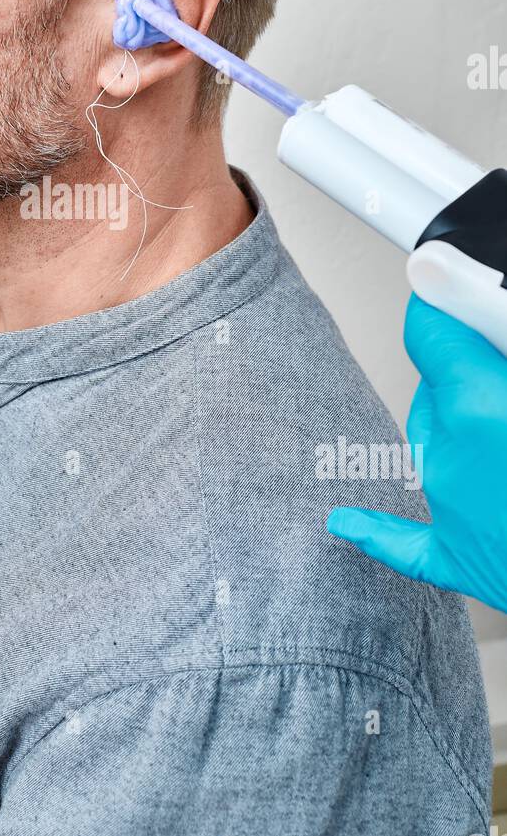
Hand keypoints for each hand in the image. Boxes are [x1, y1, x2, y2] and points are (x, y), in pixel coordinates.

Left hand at [328, 292, 506, 612]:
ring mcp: (452, 514)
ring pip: (432, 441)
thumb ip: (490, 317)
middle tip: (505, 367)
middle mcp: (451, 461)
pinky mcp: (464, 561)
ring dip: (461, 422)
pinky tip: (345, 523)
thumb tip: (438, 274)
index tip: (453, 288)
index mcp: (479, 409)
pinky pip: (407, 547)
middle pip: (434, 386)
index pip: (428, 330)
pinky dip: (376, 532)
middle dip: (466, 367)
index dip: (446, 305)